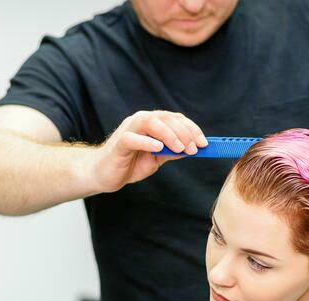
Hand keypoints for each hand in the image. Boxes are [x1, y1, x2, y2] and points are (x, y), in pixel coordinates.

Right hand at [91, 110, 207, 192]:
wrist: (104, 174)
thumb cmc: (130, 163)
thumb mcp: (157, 158)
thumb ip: (172, 151)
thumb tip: (192, 149)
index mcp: (151, 123)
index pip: (175, 119)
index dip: (192, 129)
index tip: (203, 143)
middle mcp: (140, 121)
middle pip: (165, 118)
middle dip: (184, 132)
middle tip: (194, 148)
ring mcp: (129, 130)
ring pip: (150, 122)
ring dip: (169, 134)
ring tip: (180, 148)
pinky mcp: (119, 143)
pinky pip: (133, 138)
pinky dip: (147, 141)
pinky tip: (158, 148)